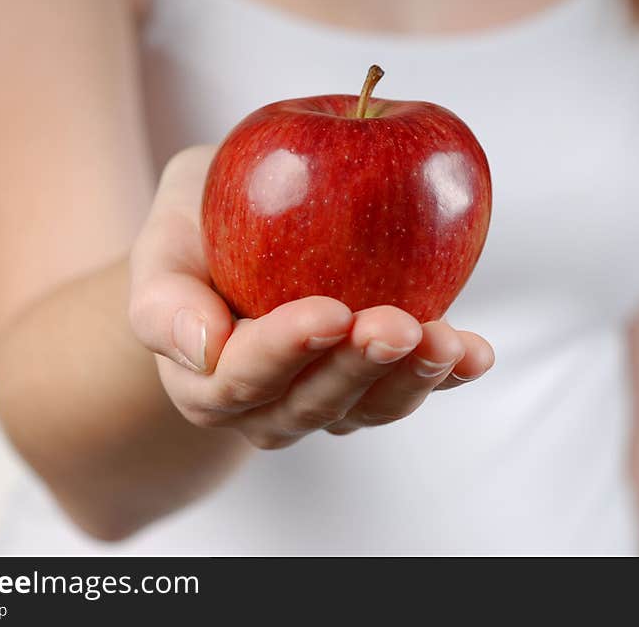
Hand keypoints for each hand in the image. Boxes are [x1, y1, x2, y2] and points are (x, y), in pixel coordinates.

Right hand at [129, 146, 493, 448]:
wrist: (231, 235)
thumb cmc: (194, 231)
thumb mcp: (163, 242)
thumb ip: (163, 297)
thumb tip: (205, 348)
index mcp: (204, 380)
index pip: (241, 377)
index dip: (286, 350)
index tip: (329, 313)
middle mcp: (263, 404)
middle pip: (310, 403)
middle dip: (358, 369)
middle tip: (396, 327)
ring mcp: (321, 398)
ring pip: (366, 408)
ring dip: (410, 380)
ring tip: (447, 342)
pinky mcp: (370, 381)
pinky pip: (406, 387)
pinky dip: (445, 375)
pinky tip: (476, 354)